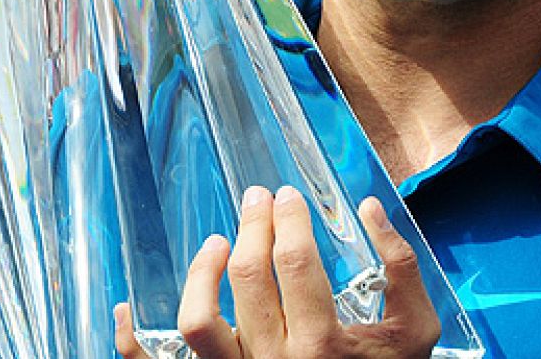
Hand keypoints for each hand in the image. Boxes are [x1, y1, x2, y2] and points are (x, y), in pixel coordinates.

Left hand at [114, 187, 439, 358]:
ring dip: (202, 272)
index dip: (289, 218)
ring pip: (198, 321)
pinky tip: (124, 310)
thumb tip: (366, 208)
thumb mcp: (415, 328)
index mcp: (324, 345)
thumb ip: (400, 266)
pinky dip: (130, 344)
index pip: (295, 261)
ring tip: (218, 243)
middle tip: (258, 199)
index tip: (287, 197)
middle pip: (249, 276)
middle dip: (253, 225)